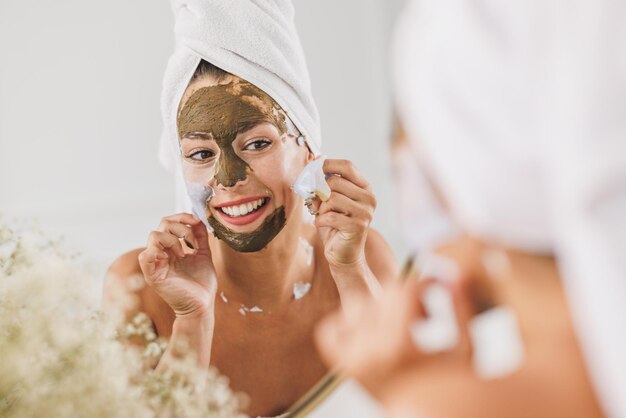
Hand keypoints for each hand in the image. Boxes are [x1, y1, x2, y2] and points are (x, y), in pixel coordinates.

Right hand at [138, 213, 216, 318]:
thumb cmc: (201, 284)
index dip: (182, 217)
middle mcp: (161, 254)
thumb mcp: (203, 254)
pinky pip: (145, 256)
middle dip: (180, 226)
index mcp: (171, 248)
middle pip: (162, 225)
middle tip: (192, 240)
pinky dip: (159, 250)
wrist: (202, 305)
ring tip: (184, 253)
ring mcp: (155, 264)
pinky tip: (176, 256)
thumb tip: (199, 219)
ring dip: (173, 239)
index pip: (168, 223)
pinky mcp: (153, 276)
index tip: (197, 221)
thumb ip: (200, 237)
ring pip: (154, 236)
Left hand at [313, 159, 375, 267]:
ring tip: (324, 216)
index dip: (328, 165)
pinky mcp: (358, 226)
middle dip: (321, 192)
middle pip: (335, 181)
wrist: (344, 255)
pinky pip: (330, 216)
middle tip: (320, 204)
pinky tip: (323, 225)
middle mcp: (369, 198)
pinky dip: (320, 221)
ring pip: (332, 198)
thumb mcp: (329, 203)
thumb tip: (310, 173)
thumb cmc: (335, 226)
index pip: (347, 166)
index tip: (316, 171)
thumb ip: (323, 188)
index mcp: (364, 188)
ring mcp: (365, 212)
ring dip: (321, 209)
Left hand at [315, 272, 473, 398]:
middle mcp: (369, 353)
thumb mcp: (464, 350)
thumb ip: (461, 309)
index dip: (423, 284)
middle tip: (423, 316)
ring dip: (379, 309)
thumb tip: (454, 275)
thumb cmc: (448, 387)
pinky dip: (347, 324)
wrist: (423, 417)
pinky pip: (331, 329)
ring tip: (400, 327)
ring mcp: (350, 359)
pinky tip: (372, 332)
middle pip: (382, 294)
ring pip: (358, 306)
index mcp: (400, 348)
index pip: (404, 290)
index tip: (434, 288)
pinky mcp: (340, 365)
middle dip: (406, 298)